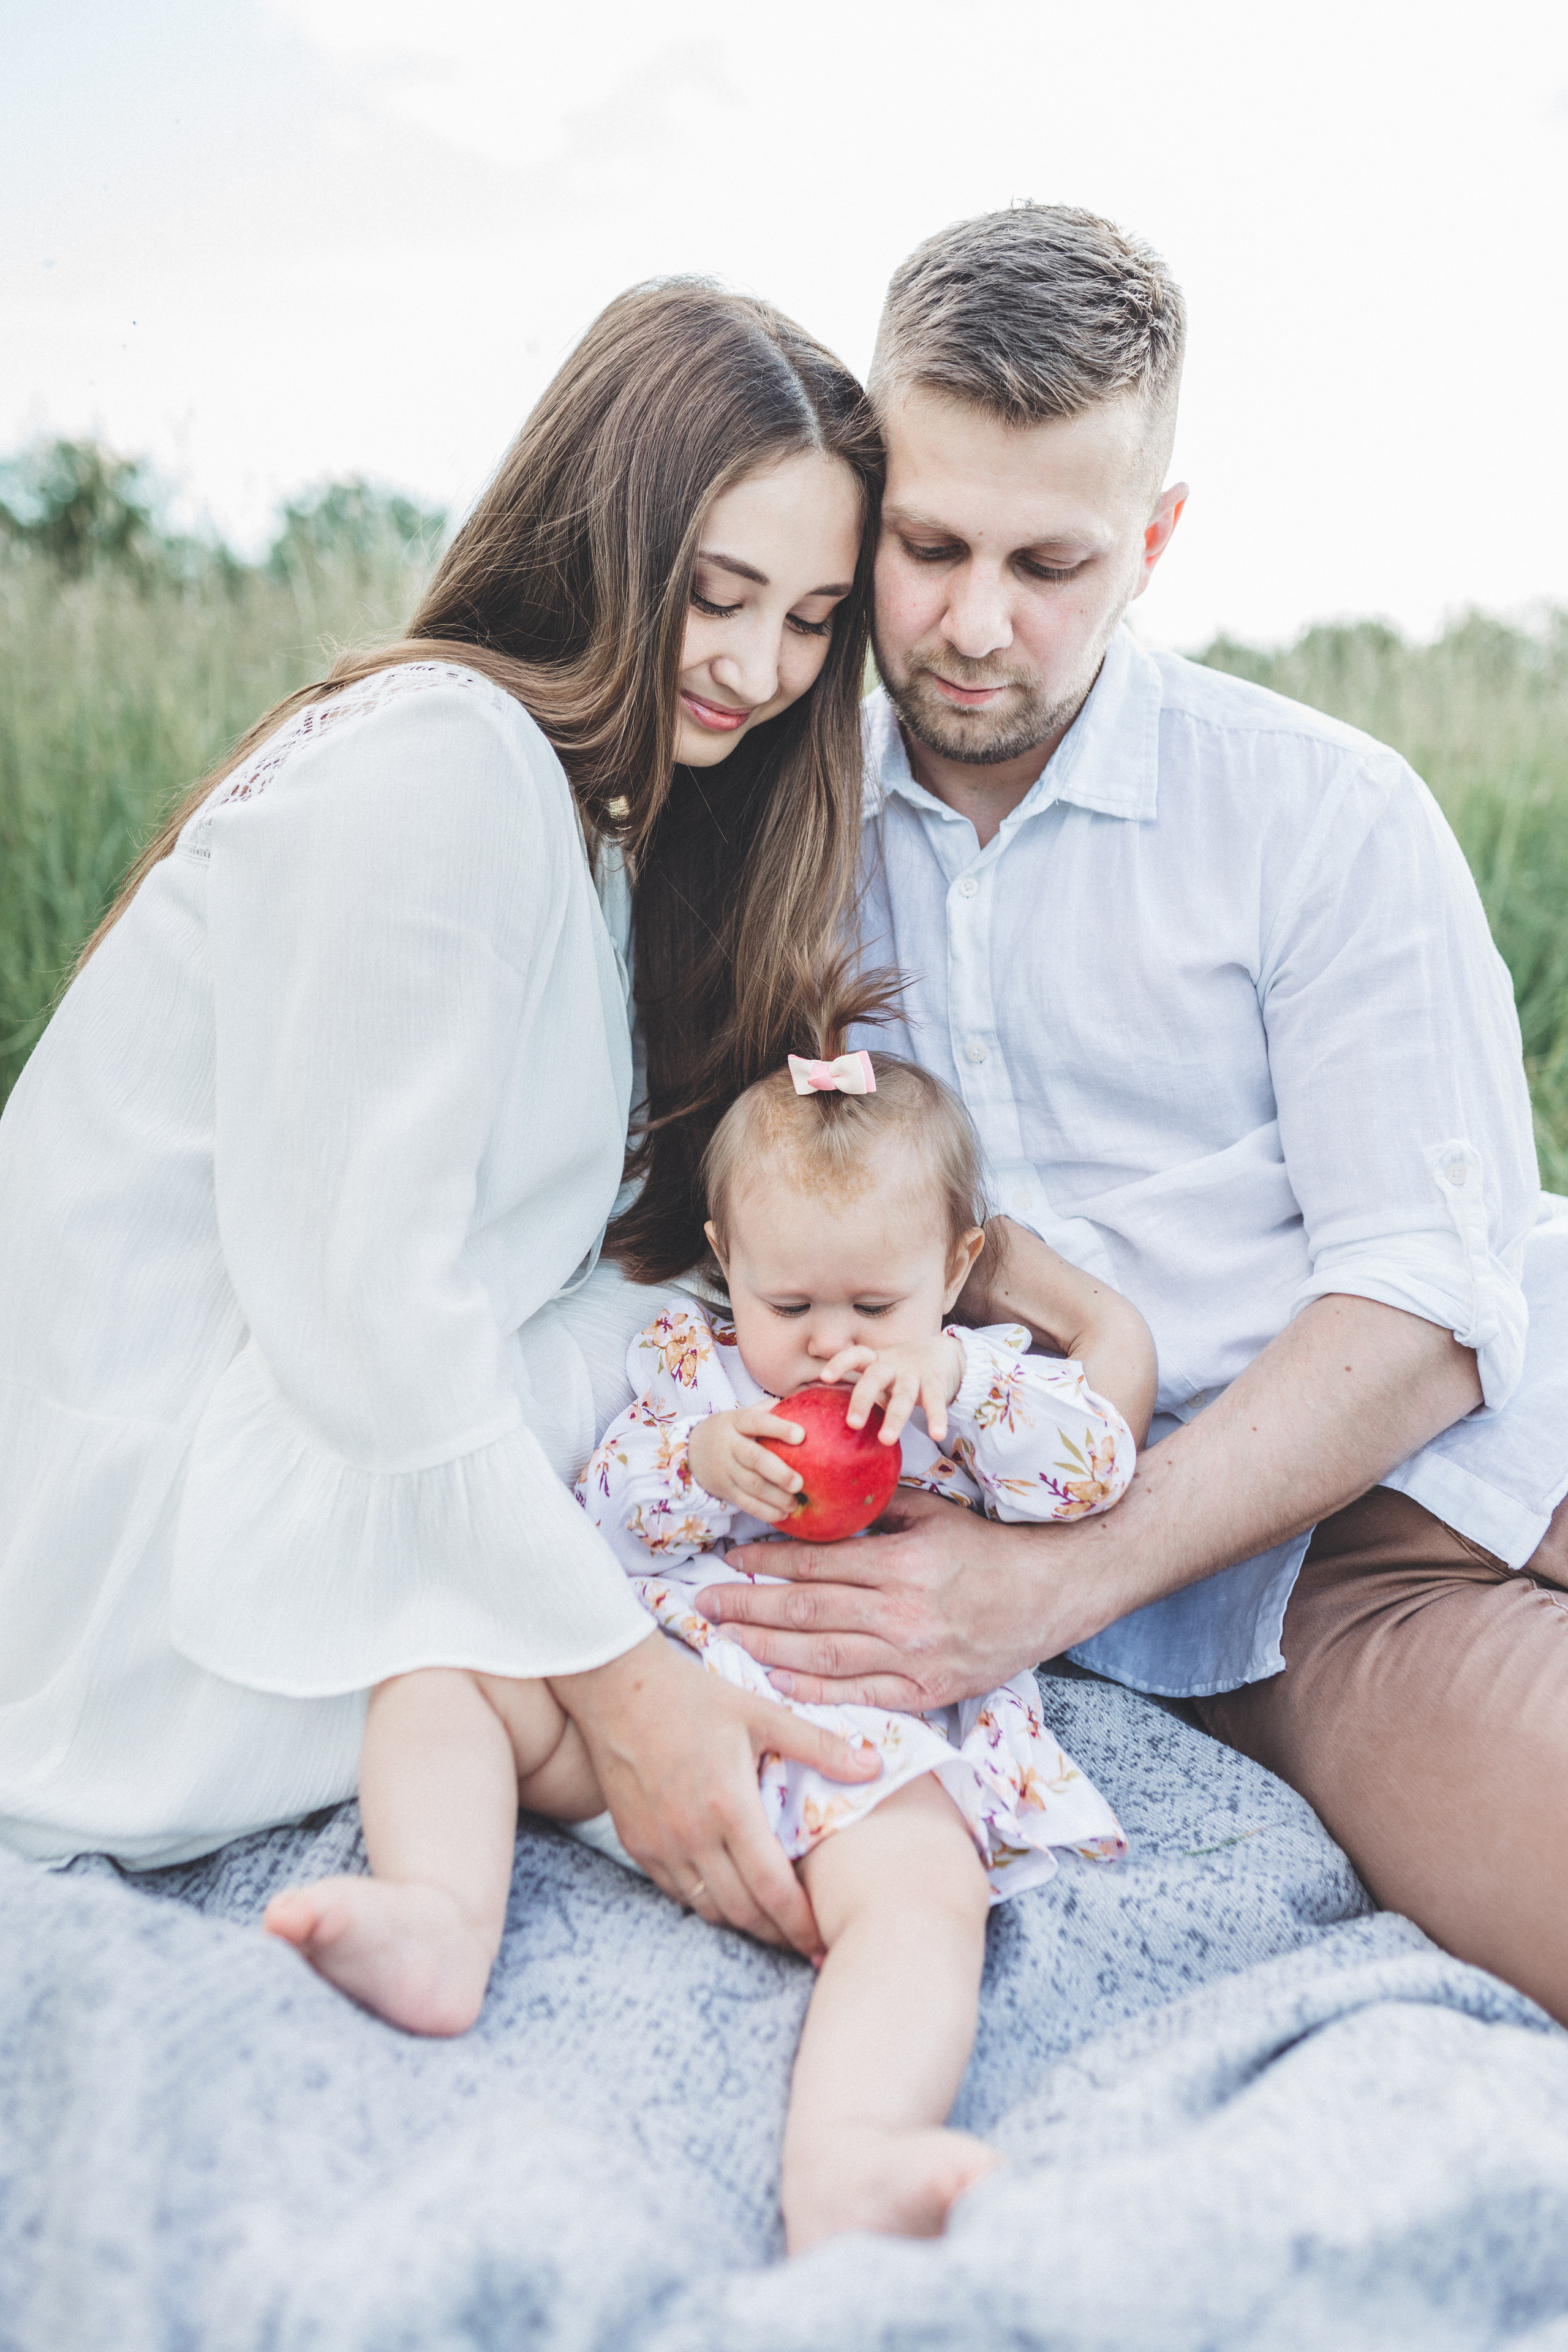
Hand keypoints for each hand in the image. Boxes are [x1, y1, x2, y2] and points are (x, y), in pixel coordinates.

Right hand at [553, 1632, 881, 1957]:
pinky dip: (707, 1903)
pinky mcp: (637, 1844)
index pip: (773, 1890)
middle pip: (744, 1912)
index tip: (824, 1941)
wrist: (615, 1686)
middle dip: (779, 1934)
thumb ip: (820, 1745)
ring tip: (774, 1926)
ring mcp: (659, 1845)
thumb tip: (876, 1766)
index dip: (801, 1925)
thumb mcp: (762, 1713)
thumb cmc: (693, 1696)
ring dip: (744, 1923)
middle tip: (807, 1943)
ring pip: (709, 1910)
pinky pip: (678, 1894)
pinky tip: (729, 1895)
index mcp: (729, 1807)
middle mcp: (691, 1836)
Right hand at [688, 1404, 806, 1522]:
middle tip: (799, 1483)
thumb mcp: (742, 1415)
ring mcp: (726, 1469)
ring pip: (751, 1485)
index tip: (801, 1435)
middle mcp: (729, 1445)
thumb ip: (766, 1410)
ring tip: (795, 1503)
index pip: (757, 1422)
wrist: (692, 1452)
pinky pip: (745, 1503)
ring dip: (775, 1497)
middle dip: (778, 1472)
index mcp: (736, 1422)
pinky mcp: (725, 1490)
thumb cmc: (730, 1431)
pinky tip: (783, 1514)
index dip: (778, 1428)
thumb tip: (800, 1401)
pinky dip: (764, 1511)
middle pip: (753, 1459)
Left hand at [699, 1486, 1064, 1710]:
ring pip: (822, 1657)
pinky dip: (814, 1691)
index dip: (765, 1564)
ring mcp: (914, 1657)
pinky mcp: (928, 1691)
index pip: (814, 1565)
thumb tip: (820, 1501)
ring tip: (724, 1641)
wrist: (1050, 1594)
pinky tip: (777, 1680)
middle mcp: (901, 1613)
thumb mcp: (933, 1514)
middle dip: (747, 1608)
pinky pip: (860, 1695)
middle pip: (805, 1613)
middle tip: (703, 1606)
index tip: (730, 1561)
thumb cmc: (988, 1550)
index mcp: (900, 1563)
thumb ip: (877, 1509)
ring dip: (766, 1650)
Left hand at [816, 1333, 965, 1446]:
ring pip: (903, 1394)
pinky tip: (937, 1435)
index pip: (855, 1355)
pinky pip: (935, 1401)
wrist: (944, 1353)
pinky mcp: (936, 1383)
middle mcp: (893, 1365)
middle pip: (874, 1378)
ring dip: (895, 1417)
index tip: (825, 1377)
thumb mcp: (880, 1374)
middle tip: (852, 1424)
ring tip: (886, 1440)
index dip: (840, 1363)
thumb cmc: (901, 1372)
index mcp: (876, 1361)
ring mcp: (915, 1373)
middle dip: (862, 1399)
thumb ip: (862, 1392)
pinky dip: (937, 1418)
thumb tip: (827, 1422)